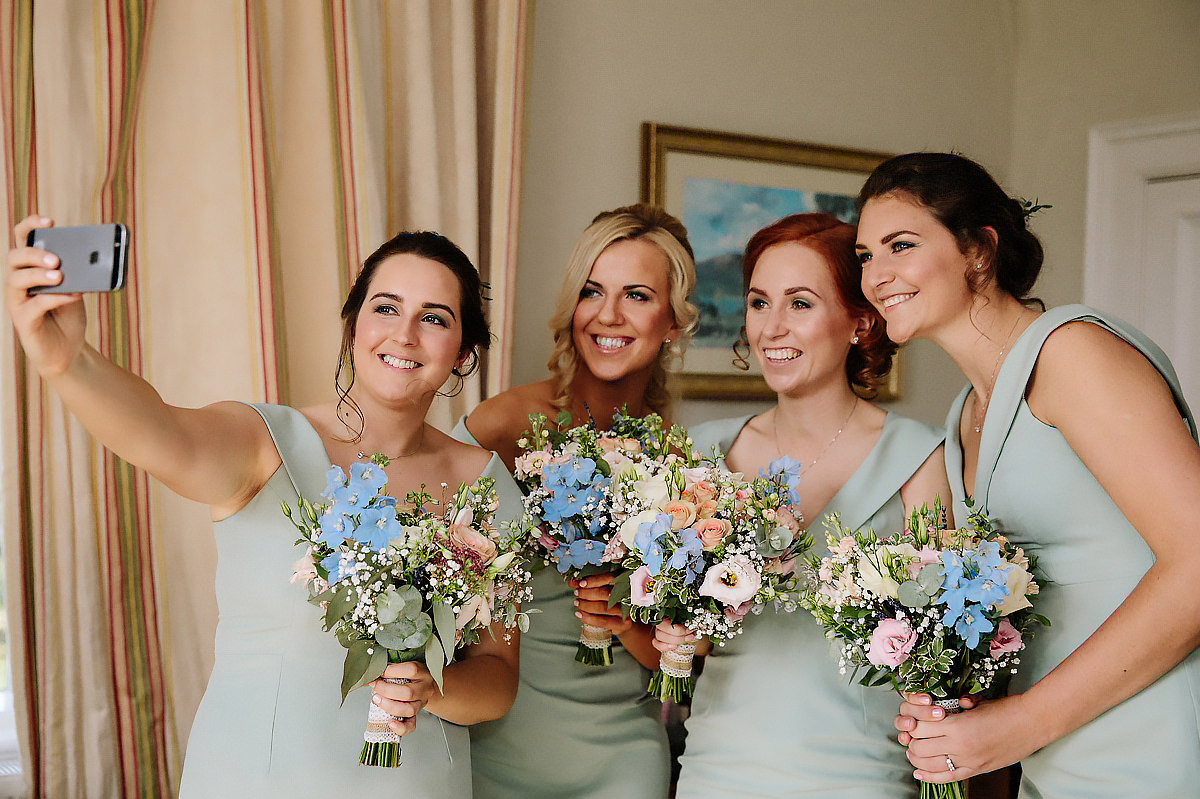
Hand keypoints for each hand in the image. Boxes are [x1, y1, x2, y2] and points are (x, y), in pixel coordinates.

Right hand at [7, 215, 86, 375]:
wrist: (68, 349)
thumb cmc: (68, 314)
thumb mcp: (76, 288)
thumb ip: (78, 273)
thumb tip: (89, 258)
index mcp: (30, 267)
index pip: (22, 239)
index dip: (31, 226)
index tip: (50, 221)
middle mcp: (19, 281)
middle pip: (15, 256)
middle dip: (34, 253)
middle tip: (56, 258)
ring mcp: (18, 300)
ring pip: (16, 279)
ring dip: (38, 274)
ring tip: (59, 275)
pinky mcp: (23, 320)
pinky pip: (34, 305)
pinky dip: (54, 298)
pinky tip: (72, 295)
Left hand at [369, 660, 436, 736]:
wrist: (424, 686)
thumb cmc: (410, 675)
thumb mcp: (403, 667)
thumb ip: (388, 670)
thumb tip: (367, 676)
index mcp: (423, 672)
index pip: (411, 670)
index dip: (392, 671)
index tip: (379, 672)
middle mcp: (425, 689)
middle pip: (408, 692)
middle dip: (386, 690)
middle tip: (374, 686)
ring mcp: (422, 703)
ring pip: (409, 709)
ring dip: (389, 706)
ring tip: (377, 700)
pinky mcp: (417, 715)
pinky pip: (411, 725)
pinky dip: (400, 727)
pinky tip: (390, 723)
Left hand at [570, 574, 631, 635]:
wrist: (625, 622)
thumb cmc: (612, 602)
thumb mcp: (604, 590)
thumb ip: (590, 585)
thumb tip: (573, 583)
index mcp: (625, 582)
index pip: (610, 578)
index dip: (594, 580)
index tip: (581, 583)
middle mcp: (628, 596)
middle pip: (605, 593)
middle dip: (587, 593)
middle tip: (577, 593)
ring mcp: (626, 610)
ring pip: (603, 607)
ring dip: (586, 605)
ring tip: (577, 603)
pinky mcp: (623, 623)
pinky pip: (603, 621)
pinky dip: (588, 618)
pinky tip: (580, 614)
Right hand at [653, 619, 710, 655]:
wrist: (690, 633)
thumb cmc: (690, 626)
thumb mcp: (694, 622)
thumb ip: (696, 622)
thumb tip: (703, 626)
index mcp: (670, 611)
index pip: (667, 615)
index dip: (678, 624)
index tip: (690, 629)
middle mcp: (662, 620)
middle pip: (661, 625)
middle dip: (677, 633)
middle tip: (690, 636)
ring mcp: (659, 629)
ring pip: (659, 635)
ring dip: (674, 640)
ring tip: (686, 641)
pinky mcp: (658, 640)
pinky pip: (656, 643)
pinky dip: (664, 646)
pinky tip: (673, 647)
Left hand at [897, 692, 1033, 783]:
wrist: (1031, 724)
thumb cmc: (1005, 709)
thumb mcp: (974, 703)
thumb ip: (953, 706)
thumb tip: (937, 708)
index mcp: (957, 725)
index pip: (919, 728)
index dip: (912, 722)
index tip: (913, 718)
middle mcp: (959, 746)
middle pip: (919, 747)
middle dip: (911, 740)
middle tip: (911, 734)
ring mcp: (968, 761)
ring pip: (928, 765)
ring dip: (916, 757)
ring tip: (913, 750)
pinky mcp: (977, 771)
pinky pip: (947, 778)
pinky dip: (929, 776)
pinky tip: (919, 772)